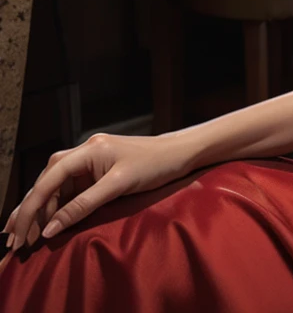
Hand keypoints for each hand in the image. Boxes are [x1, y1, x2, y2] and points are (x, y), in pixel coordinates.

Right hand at [2, 132, 193, 256]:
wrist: (181, 153)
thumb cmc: (155, 164)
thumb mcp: (119, 185)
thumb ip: (83, 205)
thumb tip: (50, 228)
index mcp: (89, 149)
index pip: (50, 178)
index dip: (31, 207)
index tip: (20, 232)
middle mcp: (86, 151)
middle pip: (47, 180)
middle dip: (30, 208)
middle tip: (15, 238)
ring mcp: (92, 159)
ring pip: (56, 184)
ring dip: (42, 208)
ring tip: (27, 234)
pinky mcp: (99, 169)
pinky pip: (71, 187)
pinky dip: (59, 204)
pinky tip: (50, 221)